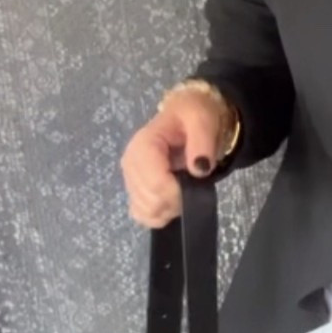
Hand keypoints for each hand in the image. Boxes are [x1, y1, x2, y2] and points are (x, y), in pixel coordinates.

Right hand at [118, 86, 231, 227]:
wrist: (186, 118)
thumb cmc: (192, 117)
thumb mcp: (202, 119)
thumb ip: (202, 141)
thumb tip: (199, 169)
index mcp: (142, 145)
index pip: (156, 184)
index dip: (179, 192)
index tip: (195, 181)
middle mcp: (130, 164)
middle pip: (151, 201)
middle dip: (177, 199)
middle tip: (192, 182)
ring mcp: (130, 180)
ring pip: (148, 211)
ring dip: (171, 206)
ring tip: (184, 186)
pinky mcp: (134, 192)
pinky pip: (143, 215)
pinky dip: (161, 213)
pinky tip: (173, 198)